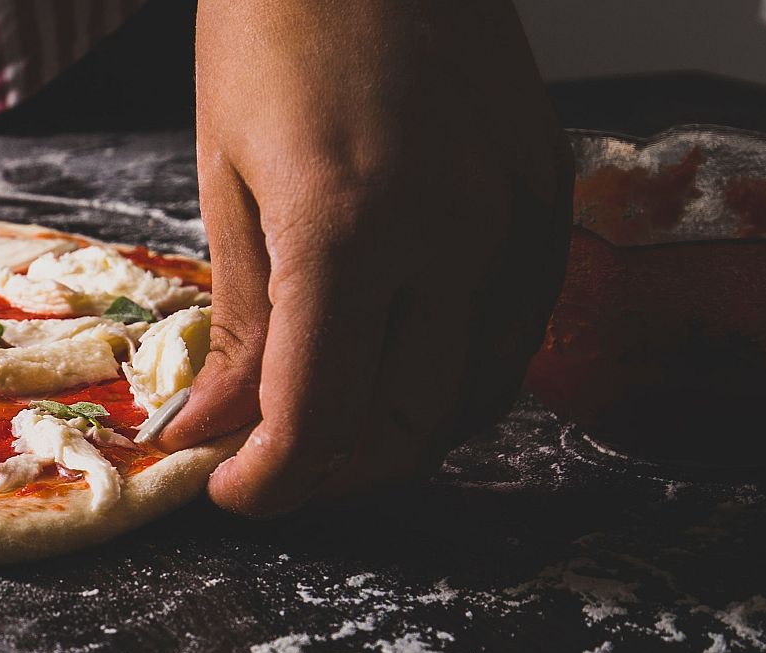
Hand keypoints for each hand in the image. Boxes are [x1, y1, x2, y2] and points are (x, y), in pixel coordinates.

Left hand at [163, 0, 572, 516]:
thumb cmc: (273, 29)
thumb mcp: (226, 179)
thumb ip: (238, 323)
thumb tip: (218, 431)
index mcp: (348, 227)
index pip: (318, 414)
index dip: (270, 480)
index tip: (232, 493)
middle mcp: (452, 231)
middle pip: (404, 424)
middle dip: (331, 472)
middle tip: (272, 465)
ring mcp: (515, 213)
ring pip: (472, 394)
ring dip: (395, 436)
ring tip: (328, 423)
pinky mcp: (548, 192)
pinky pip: (513, 332)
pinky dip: (453, 377)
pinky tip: (397, 365)